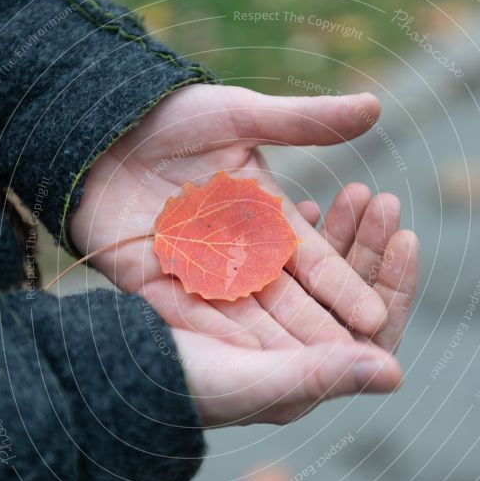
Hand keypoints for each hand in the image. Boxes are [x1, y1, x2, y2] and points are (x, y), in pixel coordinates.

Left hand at [70, 84, 393, 348]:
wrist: (103, 124)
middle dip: (318, 328)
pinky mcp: (156, 281)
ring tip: (307, 373)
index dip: (342, 286)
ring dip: (275, 343)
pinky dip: (216, 336)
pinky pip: (189, 315)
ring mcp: (199, 270)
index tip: (376, 315)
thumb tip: (375, 106)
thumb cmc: (173, 116)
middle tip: (353, 361)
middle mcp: (239, 251)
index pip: (314, 258)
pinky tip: (242, 359)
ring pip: (245, 315)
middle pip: (286, 297)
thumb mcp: (241, 114)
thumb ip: (303, 121)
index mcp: (265, 216)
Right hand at [172, 184, 417, 426]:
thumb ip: (317, 377)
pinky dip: (292, 229)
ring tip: (359, 191)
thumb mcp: (249, 382)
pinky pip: (272, 257)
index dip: (388, 284)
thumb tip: (396, 373)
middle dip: (365, 246)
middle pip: (339, 292)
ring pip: (310, 269)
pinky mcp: (225, 284)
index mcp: (296, 368)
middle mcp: (281, 341)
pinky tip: (310, 204)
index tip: (406, 238)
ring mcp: (253, 311)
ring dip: (337, 231)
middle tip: (385, 200)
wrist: (102, 361)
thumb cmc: (174, 382)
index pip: (362, 328)